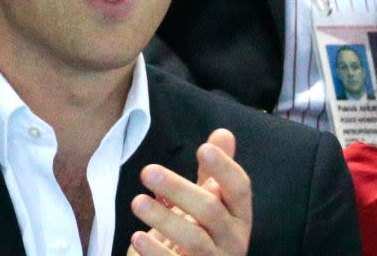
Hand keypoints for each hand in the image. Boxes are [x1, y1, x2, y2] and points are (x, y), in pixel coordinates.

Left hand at [127, 129, 251, 255]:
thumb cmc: (202, 236)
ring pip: (194, 239)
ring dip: (163, 219)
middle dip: (179, 189)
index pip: (240, 188)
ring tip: (137, 202)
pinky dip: (155, 252)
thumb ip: (214, 173)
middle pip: (211, 210)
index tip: (203, 149)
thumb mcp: (210, 205)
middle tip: (148, 171)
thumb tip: (222, 133)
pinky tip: (137, 237)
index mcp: (239, 216)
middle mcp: (233, 240)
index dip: (224, 168)